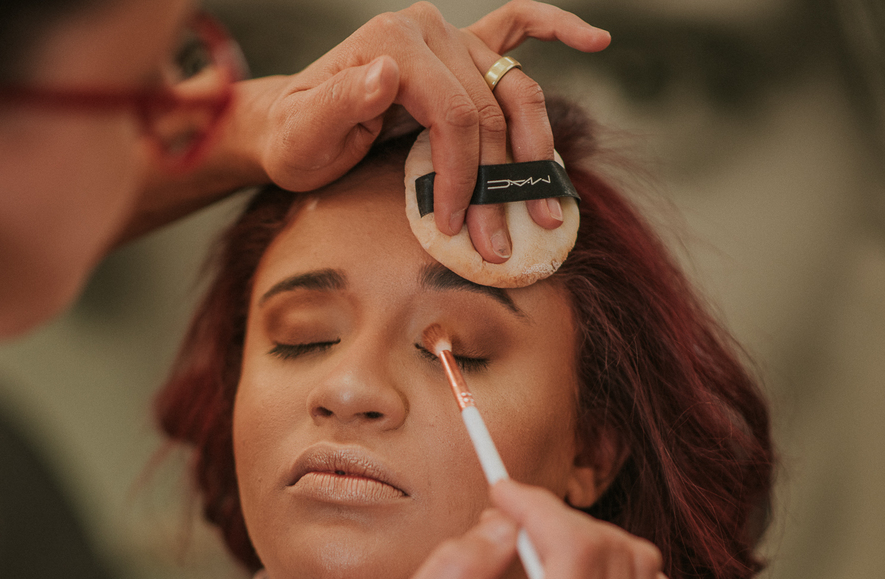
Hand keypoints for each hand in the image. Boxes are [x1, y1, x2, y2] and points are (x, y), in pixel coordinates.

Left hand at [259, 1, 608, 263]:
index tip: (458, 229)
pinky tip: (597, 41)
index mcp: (395, 40)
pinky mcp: (461, 53)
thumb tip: (388, 74)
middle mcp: (429, 30)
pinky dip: (557, 28)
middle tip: (499, 246)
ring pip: (516, 91)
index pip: (454, 113)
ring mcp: (451, 38)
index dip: (464, 176)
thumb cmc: (295, 137)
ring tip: (547, 211)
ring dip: (537, 152)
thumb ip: (338, 102)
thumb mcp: (302, 131)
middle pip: (488, 112)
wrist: (288, 127)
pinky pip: (518, 27)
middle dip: (498, 185)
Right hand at [342, 481, 692, 578]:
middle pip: (613, 552)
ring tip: (539, 543)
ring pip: (644, 572)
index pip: (576, 550)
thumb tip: (506, 522)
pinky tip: (593, 575)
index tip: (501, 490)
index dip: (538, 504)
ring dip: (593, 540)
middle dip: (559, 516)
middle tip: (509, 516)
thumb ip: (456, 566)